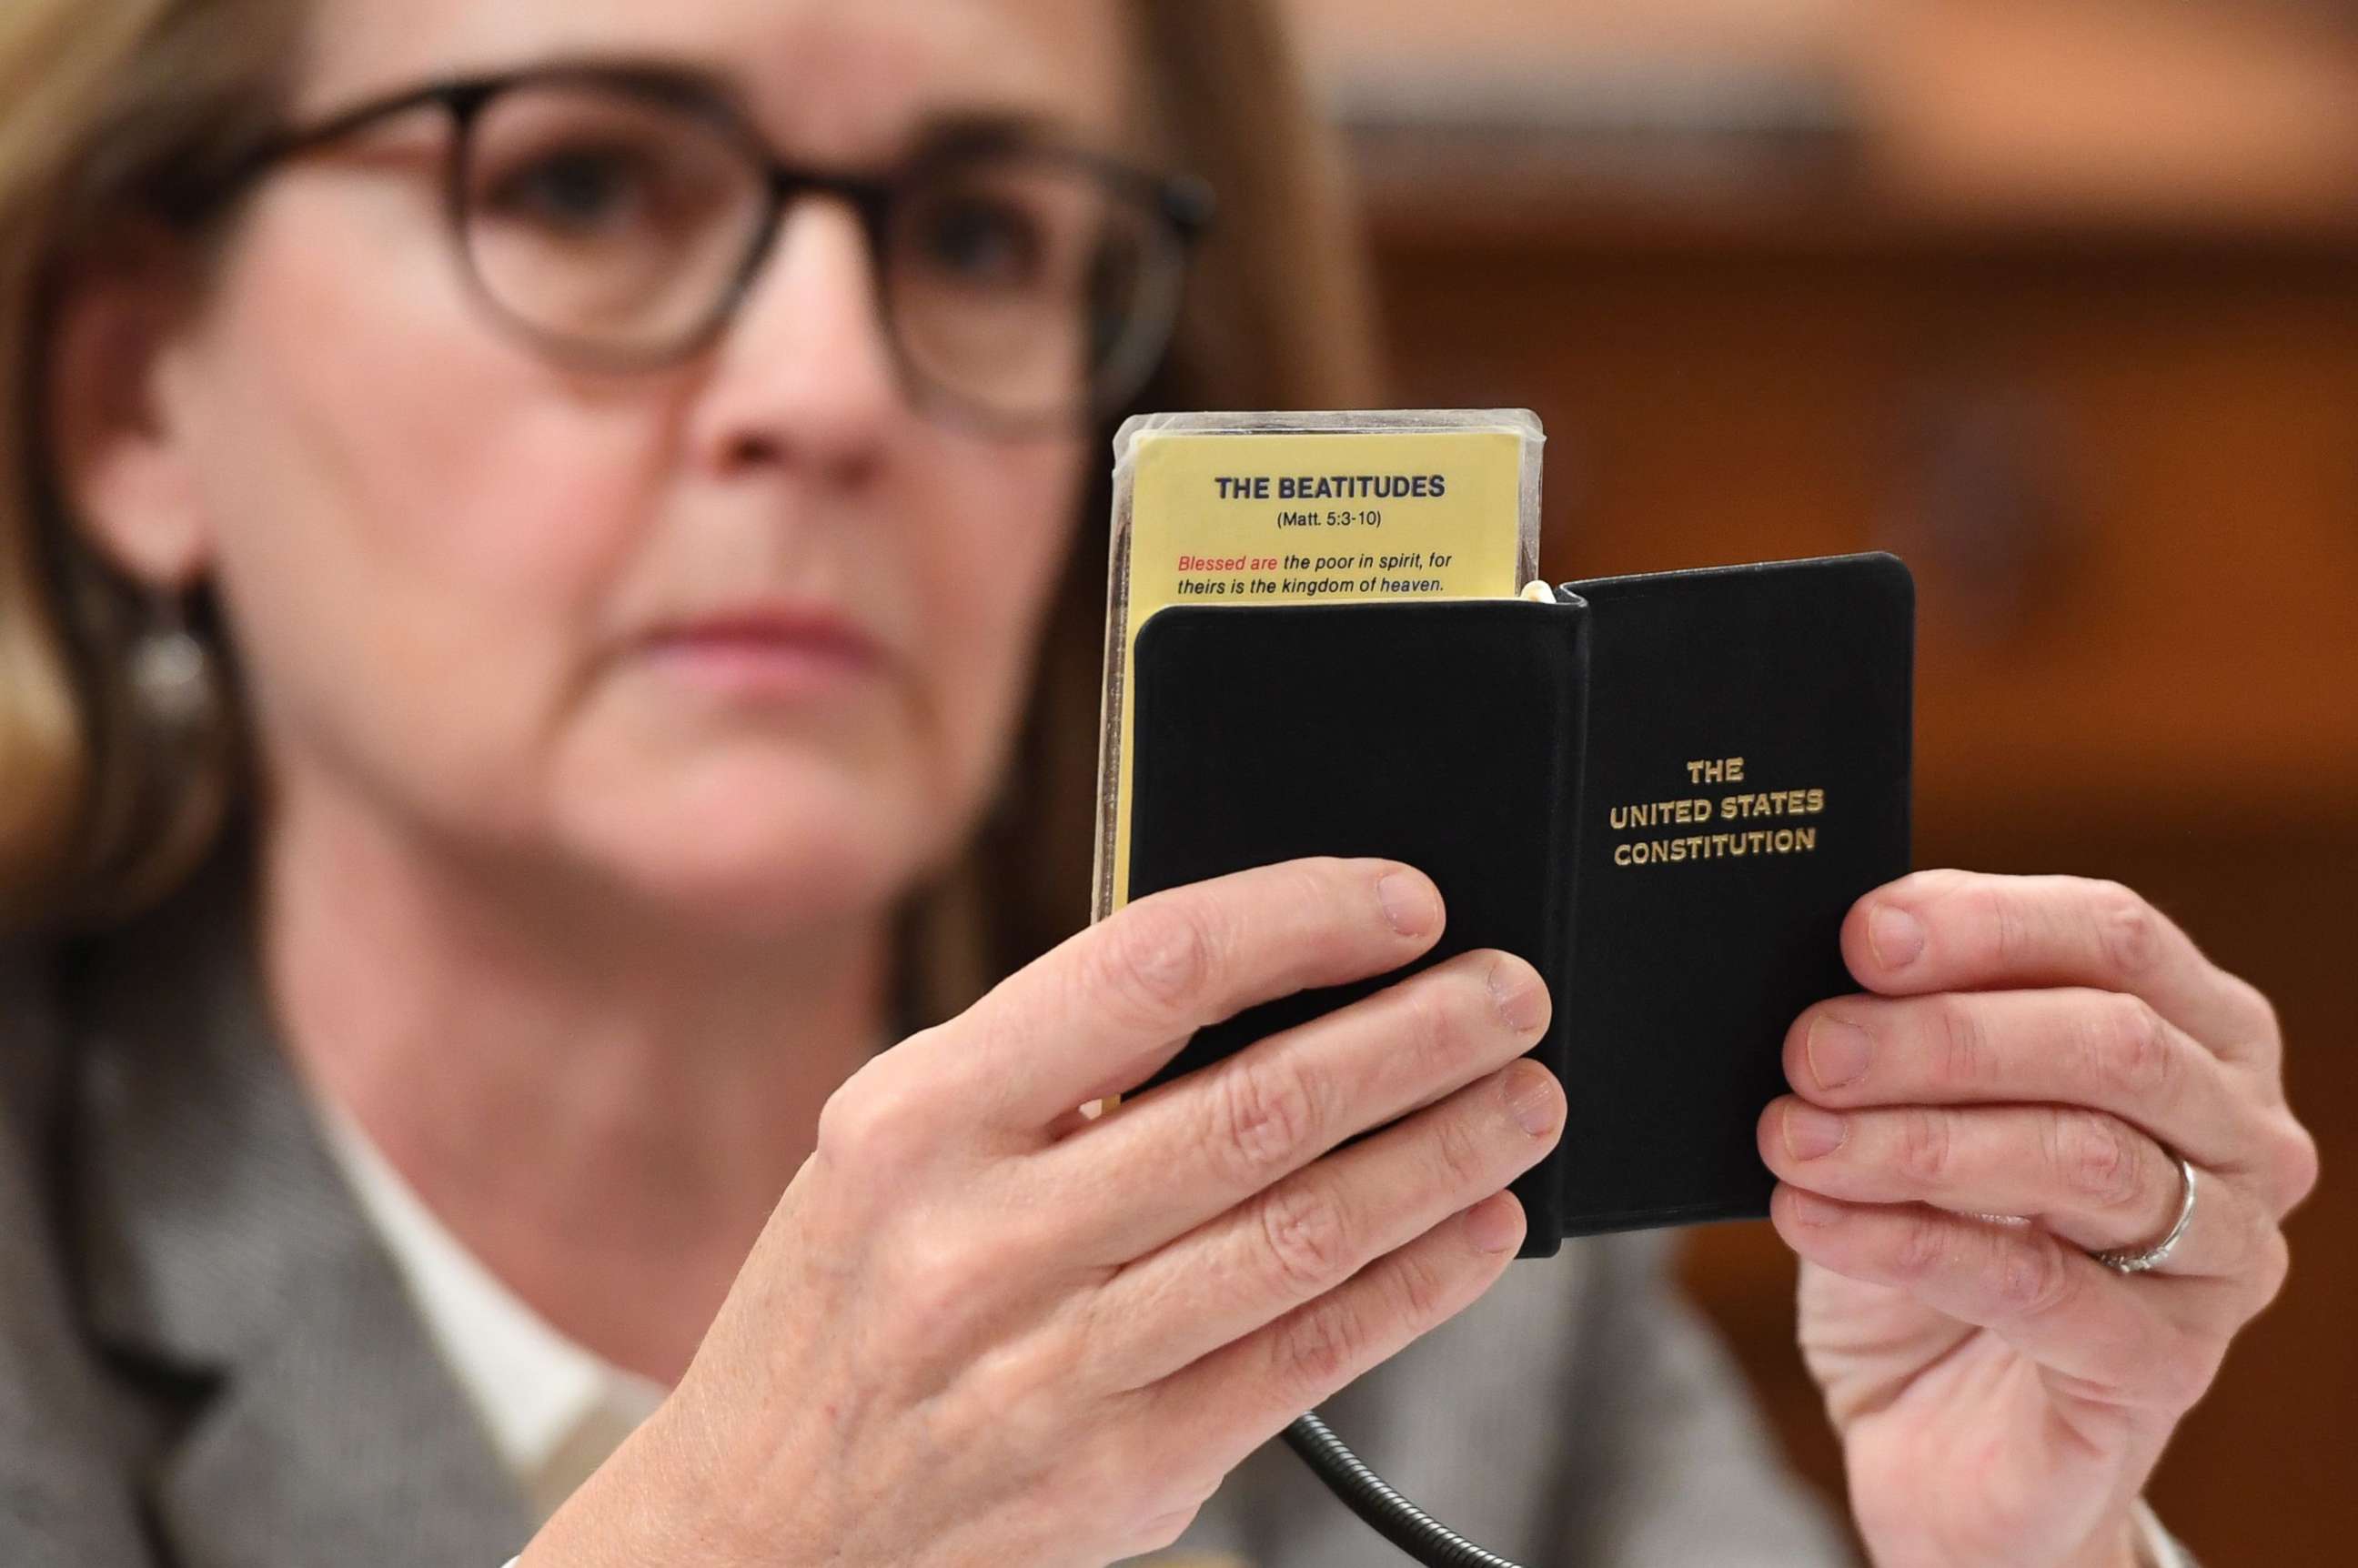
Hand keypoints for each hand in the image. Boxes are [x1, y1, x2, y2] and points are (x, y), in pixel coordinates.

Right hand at [521, 858, 1563, 1567]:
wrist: (760, 1532)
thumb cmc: (847, 1303)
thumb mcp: (891, 1151)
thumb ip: (1047, 1070)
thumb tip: (1269, 986)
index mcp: (919, 1117)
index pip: (1146, 968)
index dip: (1300, 920)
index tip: (1406, 901)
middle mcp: (981, 1237)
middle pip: (1256, 1107)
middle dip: (1418, 1038)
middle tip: (1515, 995)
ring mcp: (1054, 1366)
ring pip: (1304, 1233)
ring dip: (1444, 1156)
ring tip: (1528, 1102)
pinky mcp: (1123, 1472)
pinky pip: (1308, 1360)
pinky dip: (1416, 1285)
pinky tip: (1481, 1229)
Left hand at [1758, 870, 2318, 1567]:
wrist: (1933, 1429)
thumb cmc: (1930, 1236)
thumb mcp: (1907, 1109)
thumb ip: (1897, 1022)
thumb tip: (1827, 952)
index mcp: (2195, 1031)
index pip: (2114, 936)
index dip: (1986, 924)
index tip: (1862, 933)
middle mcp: (2238, 1135)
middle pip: (2110, 1041)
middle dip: (1941, 1034)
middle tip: (1810, 1048)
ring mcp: (2223, 1259)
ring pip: (2078, 1158)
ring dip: (1912, 1139)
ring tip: (1791, 1137)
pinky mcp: (2166, 1367)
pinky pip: (2035, 1286)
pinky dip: (1904, 1240)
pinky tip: (1811, 1217)